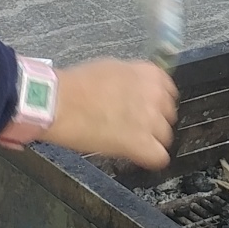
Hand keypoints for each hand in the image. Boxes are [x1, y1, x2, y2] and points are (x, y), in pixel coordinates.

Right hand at [1, 58, 177, 167]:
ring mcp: (151, 120)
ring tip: (126, 140)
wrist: (59, 102)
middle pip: (168, 116)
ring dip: (149, 140)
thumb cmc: (76, 85)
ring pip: (164, 137)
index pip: (169, 93)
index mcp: (150, 74)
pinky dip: (148, 158)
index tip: (145, 110)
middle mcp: (156, 95)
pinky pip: (159, 157)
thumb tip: (135, 91)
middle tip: (131, 125)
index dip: (155, 105)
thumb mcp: (112, 69)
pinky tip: (134, 155)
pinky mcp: (141, 144)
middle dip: (153, 122)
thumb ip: (133, 81)